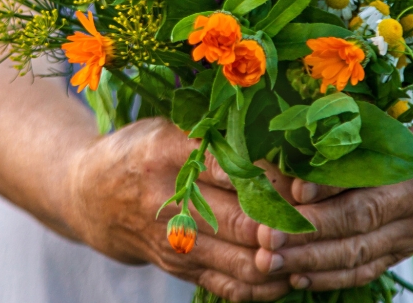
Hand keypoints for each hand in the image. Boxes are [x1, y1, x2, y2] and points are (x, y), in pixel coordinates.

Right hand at [64, 116, 294, 301]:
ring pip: (239, 259)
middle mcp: (167, 199)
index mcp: (167, 150)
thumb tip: (286, 140)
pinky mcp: (178, 268)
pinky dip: (263, 286)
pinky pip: (228, 286)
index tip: (309, 181)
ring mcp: (173, 240)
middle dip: (286, 225)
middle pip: (239, 219)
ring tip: (314, 249)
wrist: (90, 195)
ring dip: (281, 260)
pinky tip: (290, 273)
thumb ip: (219, 134)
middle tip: (323, 220)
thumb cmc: (144, 150)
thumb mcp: (171, 127)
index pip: (230, 166)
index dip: (274, 178)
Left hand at [251, 113, 412, 290]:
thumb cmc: (402, 122)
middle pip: (360, 218)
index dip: (330, 182)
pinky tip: (296, 277)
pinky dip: (331, 277)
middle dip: (310, 231)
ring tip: (269, 262)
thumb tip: (289, 134)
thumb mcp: (382, 110)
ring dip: (311, 260)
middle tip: (268, 238)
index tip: (294, 190)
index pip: (368, 171)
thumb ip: (343, 122)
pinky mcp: (404, 250)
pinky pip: (366, 269)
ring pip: (360, 251)